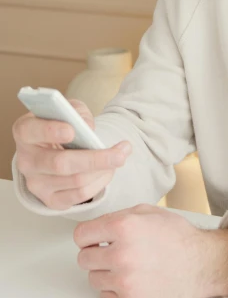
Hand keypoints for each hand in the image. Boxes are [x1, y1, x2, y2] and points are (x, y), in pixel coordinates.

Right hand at [13, 99, 131, 209]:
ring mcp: (36, 183)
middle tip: (121, 152)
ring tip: (120, 156)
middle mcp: (26, 160)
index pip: (31, 131)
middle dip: (95, 159)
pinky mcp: (49, 200)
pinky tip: (109, 170)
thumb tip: (87, 128)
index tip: (72, 130)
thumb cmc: (62, 123)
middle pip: (60, 164)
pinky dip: (99, 183)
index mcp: (25, 132)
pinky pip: (78, 195)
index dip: (50, 131)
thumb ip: (77, 114)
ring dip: (103, 170)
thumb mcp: (69, 109)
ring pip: (75, 181)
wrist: (56, 146)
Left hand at [74, 204, 207, 297]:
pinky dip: (115, 288)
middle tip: (110, 251)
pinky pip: (106, 295)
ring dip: (105, 272)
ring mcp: (125, 280)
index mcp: (124, 226)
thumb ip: (119, 216)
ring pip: (93, 279)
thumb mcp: (148, 213)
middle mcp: (122, 254)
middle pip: (84, 259)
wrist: (200, 265)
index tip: (92, 238)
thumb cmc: (178, 238)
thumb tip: (97, 226)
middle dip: (95, 254)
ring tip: (126, 264)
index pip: (81, 235)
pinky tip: (131, 277)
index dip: (87, 236)